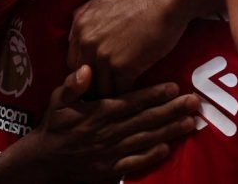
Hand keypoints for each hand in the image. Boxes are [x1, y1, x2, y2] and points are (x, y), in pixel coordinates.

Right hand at [28, 65, 199, 181]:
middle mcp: (108, 131)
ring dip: (168, 131)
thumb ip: (73, 85)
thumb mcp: (58, 100)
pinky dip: (151, 156)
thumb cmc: (55, 124)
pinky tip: (168, 148)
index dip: (154, 94)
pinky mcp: (110, 169)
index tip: (174, 87)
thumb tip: (87, 69)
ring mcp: (110, 151)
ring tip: (189, 123)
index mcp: (99, 112)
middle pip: (145, 119)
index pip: (132, 101)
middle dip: (171, 111)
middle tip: (194, 102)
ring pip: (144, 139)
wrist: (44, 159)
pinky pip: (134, 163)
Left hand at [68, 0, 202, 96]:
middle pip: (83, 79)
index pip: (73, 62)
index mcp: (80, 26)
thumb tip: (78, 30)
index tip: (99, 77)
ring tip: (122, 101)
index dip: (87, 72)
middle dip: (95, 87)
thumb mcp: (106, 0)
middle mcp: (87, 42)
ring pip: (100, 89)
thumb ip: (86, 16)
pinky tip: (137, 95)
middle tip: (109, 94)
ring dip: (112, 96)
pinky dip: (129, 96)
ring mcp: (103, 55)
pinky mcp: (122, 67)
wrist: (168, 1)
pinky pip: (120, 91)